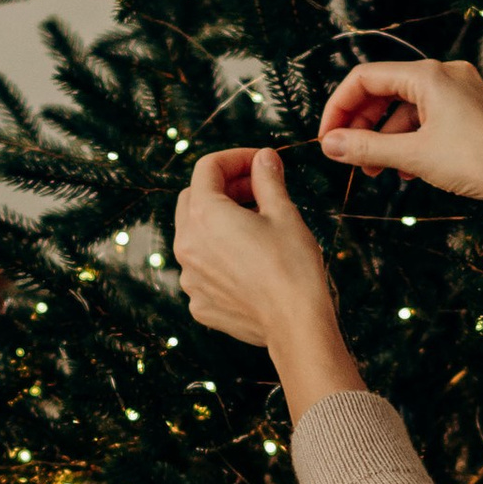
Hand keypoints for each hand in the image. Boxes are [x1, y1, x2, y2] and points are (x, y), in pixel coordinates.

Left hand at [174, 148, 362, 419]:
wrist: (296, 326)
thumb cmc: (294, 266)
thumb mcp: (284, 212)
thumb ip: (267, 179)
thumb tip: (264, 159)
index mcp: (203, 216)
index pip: (207, 168)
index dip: (236, 158)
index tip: (261, 163)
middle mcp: (186, 246)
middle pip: (194, 199)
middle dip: (225, 188)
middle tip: (258, 190)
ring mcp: (189, 278)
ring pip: (195, 236)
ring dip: (220, 223)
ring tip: (258, 226)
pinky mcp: (199, 304)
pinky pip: (202, 270)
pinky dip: (221, 257)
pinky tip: (250, 262)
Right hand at [319, 58, 482, 211]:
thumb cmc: (476, 161)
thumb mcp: (413, 155)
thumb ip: (366, 148)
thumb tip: (329, 145)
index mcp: (429, 75)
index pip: (366, 78)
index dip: (339, 108)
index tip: (327, 140)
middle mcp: (446, 75)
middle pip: (385, 90)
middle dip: (361, 125)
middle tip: (347, 156)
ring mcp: (463, 92)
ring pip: (407, 108)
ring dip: (384, 138)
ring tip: (375, 171)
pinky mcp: (473, 112)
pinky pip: (429, 119)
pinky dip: (410, 140)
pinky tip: (406, 170)